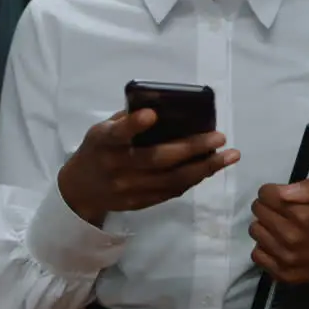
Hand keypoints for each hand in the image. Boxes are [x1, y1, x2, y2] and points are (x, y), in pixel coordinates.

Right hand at [58, 109, 239, 225]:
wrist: (80, 191)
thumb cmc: (97, 150)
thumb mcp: (102, 129)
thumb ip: (128, 120)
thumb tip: (166, 106)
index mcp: (103, 142)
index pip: (117, 133)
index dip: (134, 125)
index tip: (152, 114)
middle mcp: (117, 167)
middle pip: (157, 159)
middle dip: (192, 148)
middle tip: (219, 137)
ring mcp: (129, 189)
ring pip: (172, 180)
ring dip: (204, 168)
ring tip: (229, 156)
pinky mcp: (140, 203)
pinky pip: (172, 192)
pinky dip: (194, 179)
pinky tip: (212, 168)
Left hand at [250, 179, 308, 296]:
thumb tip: (280, 191)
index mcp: (303, 216)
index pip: (265, 195)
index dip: (270, 191)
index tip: (279, 195)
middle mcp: (290, 237)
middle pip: (258, 211)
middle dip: (267, 206)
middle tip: (281, 210)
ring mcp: (285, 258)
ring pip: (255, 231)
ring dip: (264, 225)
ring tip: (280, 226)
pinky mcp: (283, 274)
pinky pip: (257, 255)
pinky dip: (264, 246)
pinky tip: (278, 243)